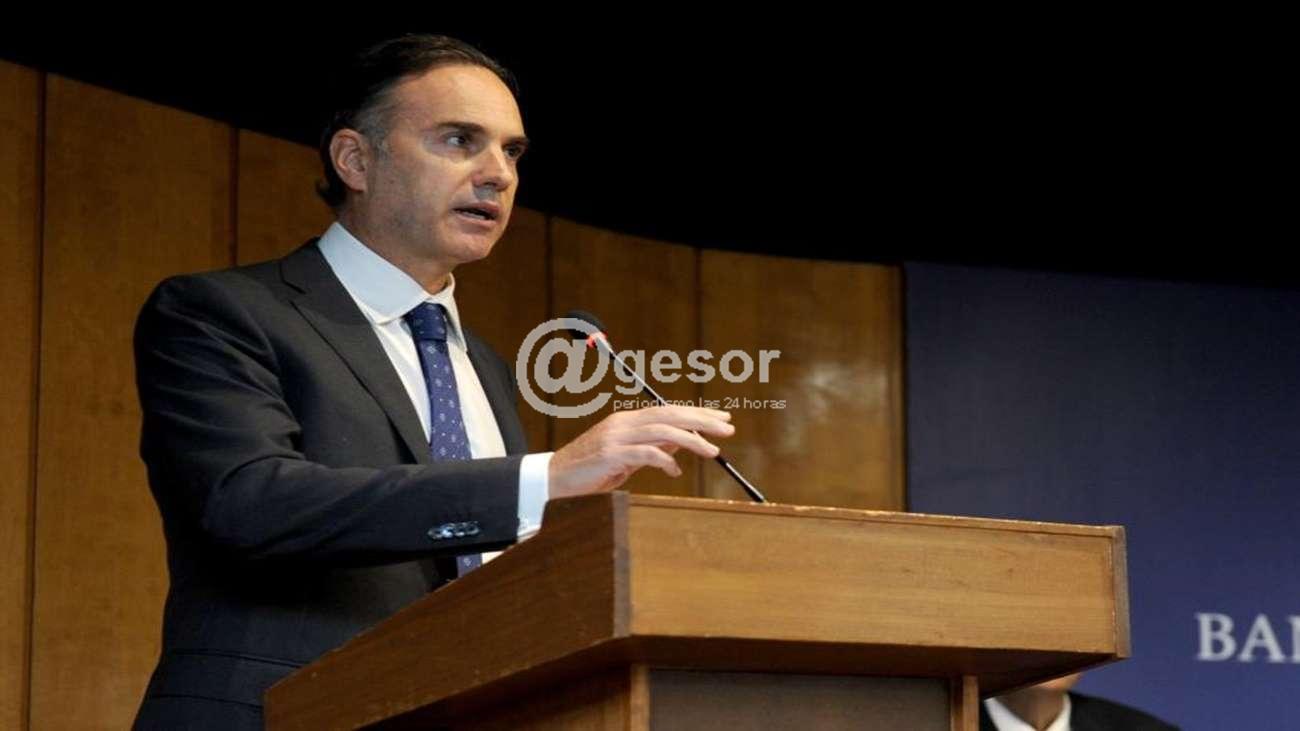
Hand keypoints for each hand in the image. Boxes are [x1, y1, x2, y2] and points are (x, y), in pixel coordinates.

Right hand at [548, 406, 733, 498]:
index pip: (669, 411)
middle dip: (703, 421)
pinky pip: (645, 454)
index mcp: (628, 420)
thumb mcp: (628, 457)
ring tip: (712, 451)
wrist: (555, 478)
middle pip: (670, 415)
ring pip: (663, 432)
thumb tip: (682, 444)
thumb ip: (652, 448)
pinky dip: (664, 461)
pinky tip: (675, 471)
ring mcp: (617, 438)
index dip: (697, 414)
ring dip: (692, 441)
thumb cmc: (592, 469)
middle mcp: (624, 423)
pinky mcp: (611, 455)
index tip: (721, 418)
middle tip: (728, 428)